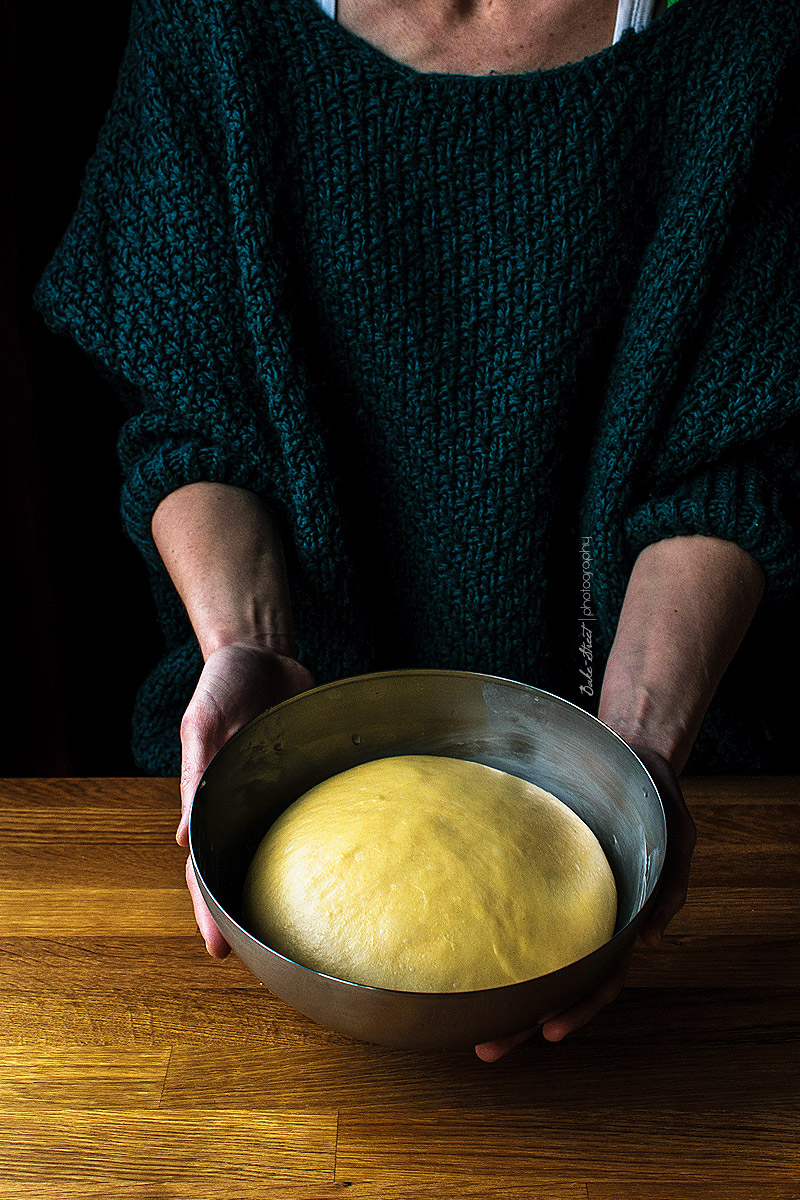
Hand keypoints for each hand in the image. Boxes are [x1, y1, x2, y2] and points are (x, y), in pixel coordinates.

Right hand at [176, 641, 316, 957]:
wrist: (261, 650)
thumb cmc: (222, 683)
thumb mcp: (203, 721)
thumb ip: (197, 770)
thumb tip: (188, 835)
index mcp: (209, 799)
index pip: (205, 866)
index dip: (209, 910)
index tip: (219, 950)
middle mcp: (242, 805)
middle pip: (244, 869)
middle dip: (251, 913)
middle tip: (269, 959)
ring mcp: (274, 796)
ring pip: (281, 852)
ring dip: (289, 888)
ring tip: (311, 930)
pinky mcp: (305, 779)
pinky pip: (313, 818)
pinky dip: (323, 846)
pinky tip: (347, 870)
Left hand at [474, 745, 695, 1060]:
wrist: (627, 760)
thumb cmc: (653, 802)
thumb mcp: (676, 836)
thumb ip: (671, 885)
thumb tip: (651, 939)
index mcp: (620, 922)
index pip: (600, 980)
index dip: (577, 1009)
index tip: (547, 1034)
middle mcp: (586, 921)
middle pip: (555, 982)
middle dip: (523, 1021)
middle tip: (484, 1049)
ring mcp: (560, 903)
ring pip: (531, 958)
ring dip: (502, 994)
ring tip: (463, 1020)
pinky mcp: (537, 877)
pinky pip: (514, 913)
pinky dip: (491, 936)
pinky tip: (459, 953)